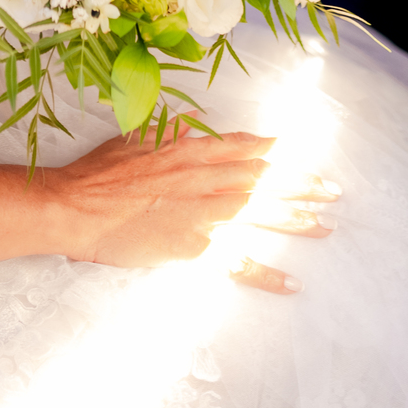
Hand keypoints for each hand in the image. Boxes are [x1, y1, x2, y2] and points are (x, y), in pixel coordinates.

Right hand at [50, 128, 339, 290]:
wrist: (76, 206)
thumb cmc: (99, 172)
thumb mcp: (135, 137)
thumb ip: (168, 132)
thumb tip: (193, 125)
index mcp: (189, 150)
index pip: (242, 147)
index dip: (272, 151)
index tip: (298, 153)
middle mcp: (204, 178)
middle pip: (262, 180)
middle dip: (299, 184)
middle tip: (331, 191)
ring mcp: (202, 214)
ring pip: (259, 214)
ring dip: (295, 219)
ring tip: (324, 225)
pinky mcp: (195, 248)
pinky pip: (239, 263)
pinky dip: (267, 273)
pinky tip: (291, 282)